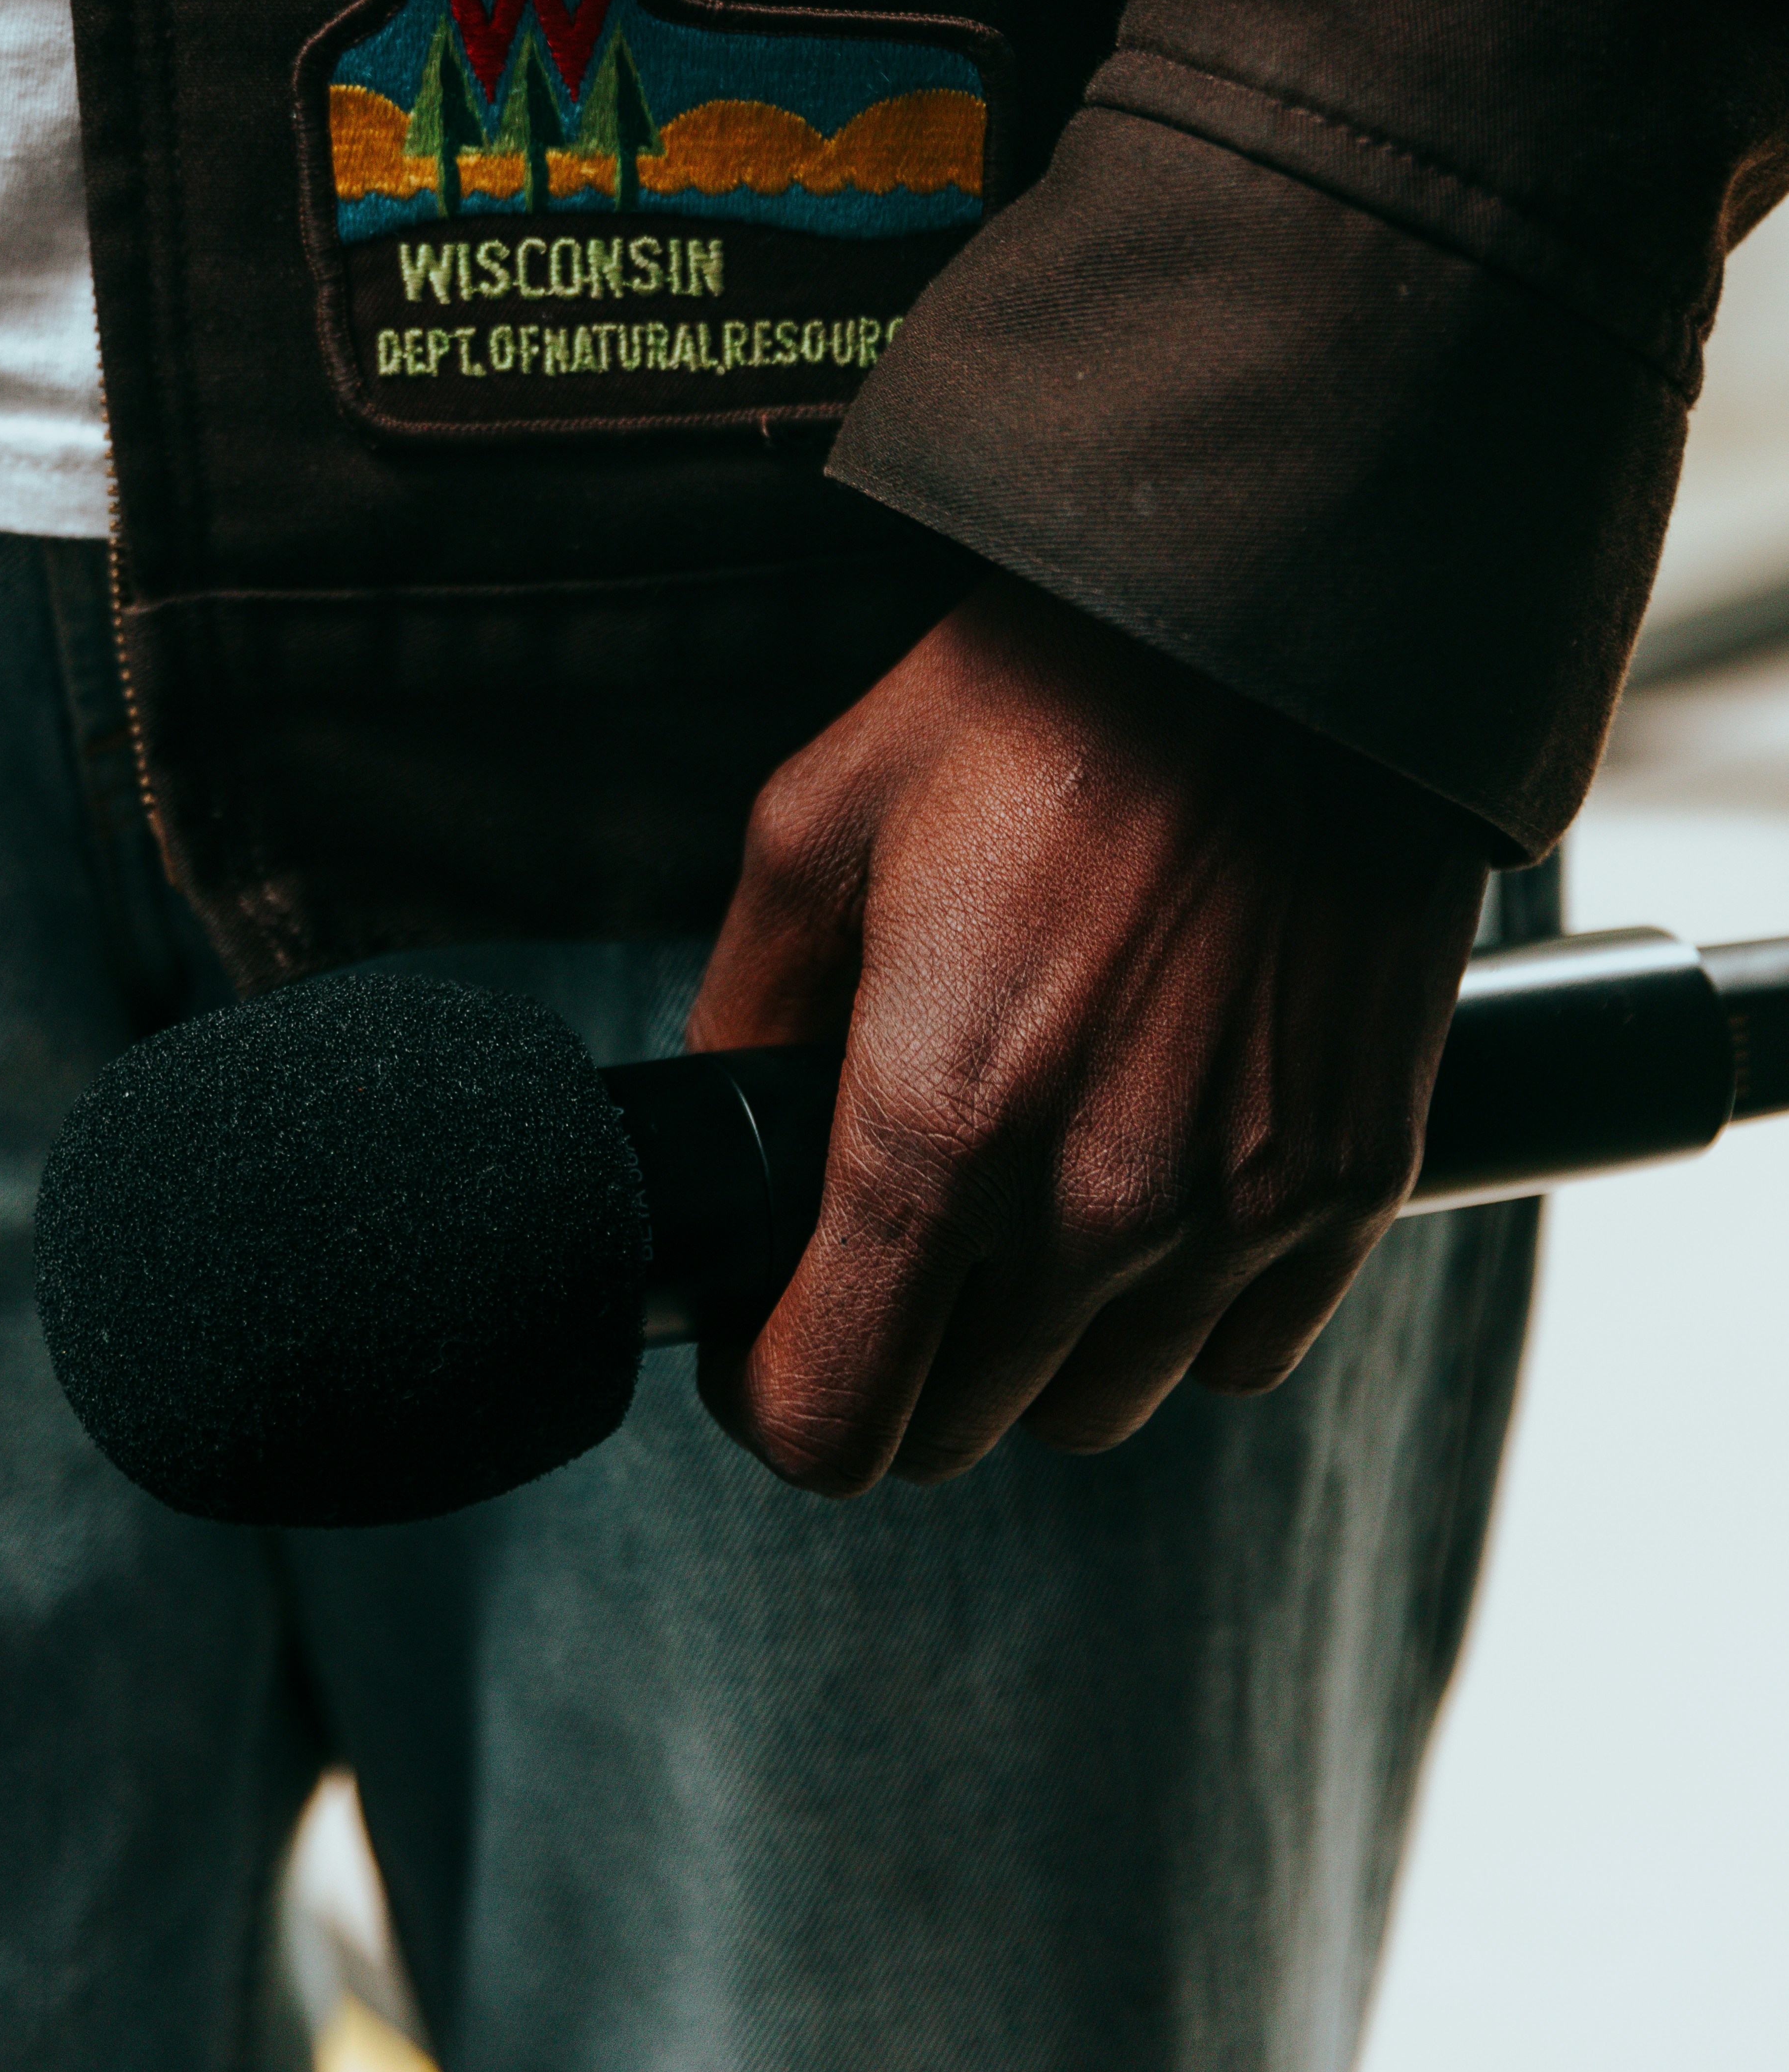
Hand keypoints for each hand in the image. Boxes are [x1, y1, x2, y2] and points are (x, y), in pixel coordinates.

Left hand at [685, 571, 1494, 1492]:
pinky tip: (1145, 1192)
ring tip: (1022, 1208)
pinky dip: (1178, 1309)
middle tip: (890, 1249)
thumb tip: (722, 1108)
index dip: (774, 1403)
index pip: (835, 1419)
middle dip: (900, 1361)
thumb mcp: (820, 817)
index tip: (764, 1338)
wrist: (1278, 644)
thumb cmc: (1040, 707)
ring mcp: (1235, 1207)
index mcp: (937, 1122)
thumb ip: (746, 998)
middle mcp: (1092, 1202)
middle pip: (961, 1427)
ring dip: (1040, 1343)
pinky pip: (1238, 1350)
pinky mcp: (1349, 1184)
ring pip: (1100, 1404)